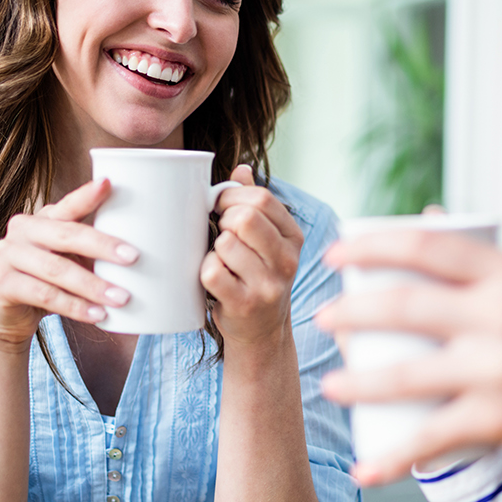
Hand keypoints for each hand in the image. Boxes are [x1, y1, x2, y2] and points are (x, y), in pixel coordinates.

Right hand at [0, 179, 137, 347]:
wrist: (9, 316)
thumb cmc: (51, 281)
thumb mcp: (71, 260)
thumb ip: (95, 251)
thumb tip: (148, 254)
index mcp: (44, 218)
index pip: (68, 204)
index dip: (87, 195)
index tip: (110, 184)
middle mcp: (22, 229)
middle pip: (66, 234)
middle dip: (103, 246)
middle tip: (135, 258)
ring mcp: (8, 255)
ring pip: (56, 269)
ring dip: (93, 285)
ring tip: (122, 298)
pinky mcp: (1, 284)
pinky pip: (44, 295)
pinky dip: (75, 307)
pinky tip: (98, 315)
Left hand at [202, 165, 304, 347]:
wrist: (262, 332)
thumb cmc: (258, 277)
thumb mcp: (267, 241)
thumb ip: (256, 205)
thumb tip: (242, 168)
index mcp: (294, 238)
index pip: (262, 199)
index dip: (232, 196)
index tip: (221, 206)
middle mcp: (286, 261)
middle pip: (244, 217)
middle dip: (223, 221)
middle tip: (222, 235)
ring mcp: (268, 285)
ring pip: (224, 243)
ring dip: (214, 250)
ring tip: (223, 261)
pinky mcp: (244, 304)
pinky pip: (211, 270)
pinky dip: (206, 270)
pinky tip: (216, 279)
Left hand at [317, 230, 501, 483]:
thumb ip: (494, 266)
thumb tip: (436, 223)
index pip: (427, 245)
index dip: (373, 243)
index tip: (339, 248)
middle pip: (403, 304)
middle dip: (351, 311)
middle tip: (325, 319)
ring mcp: (499, 365)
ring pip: (405, 372)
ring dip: (357, 382)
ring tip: (332, 386)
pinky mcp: (501, 417)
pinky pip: (432, 436)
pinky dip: (395, 456)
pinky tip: (370, 466)